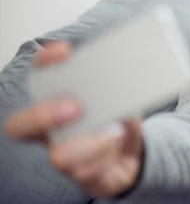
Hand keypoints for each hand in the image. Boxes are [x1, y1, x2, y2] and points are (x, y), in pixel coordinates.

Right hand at [3, 42, 143, 197]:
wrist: (132, 158)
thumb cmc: (118, 122)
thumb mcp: (124, 100)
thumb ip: (119, 89)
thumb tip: (124, 80)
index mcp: (57, 105)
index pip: (38, 80)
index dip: (43, 64)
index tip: (64, 51)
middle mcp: (52, 131)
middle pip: (20, 126)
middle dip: (41, 115)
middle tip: (75, 107)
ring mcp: (65, 156)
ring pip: (60, 155)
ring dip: (91, 142)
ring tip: (115, 132)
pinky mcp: (84, 175)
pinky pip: (87, 172)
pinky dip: (106, 157)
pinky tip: (118, 147)